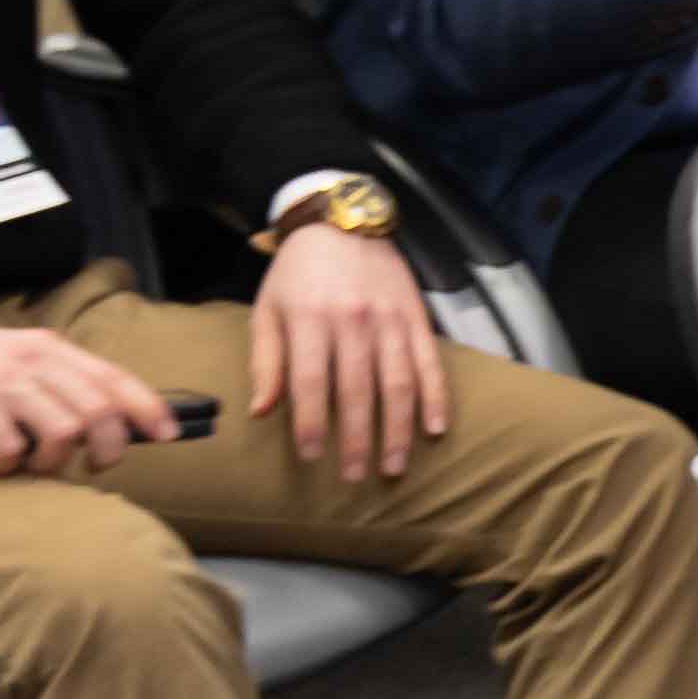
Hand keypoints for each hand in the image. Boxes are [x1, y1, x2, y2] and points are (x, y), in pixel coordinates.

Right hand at [0, 308, 180, 476]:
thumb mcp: (10, 359)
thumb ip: (53, 381)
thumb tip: (103, 421)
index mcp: (48, 347)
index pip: (114, 377)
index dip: (148, 409)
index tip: (169, 435)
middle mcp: (32, 358)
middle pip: (100, 411)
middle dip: (109, 448)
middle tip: (95, 466)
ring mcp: (1, 378)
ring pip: (64, 432)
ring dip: (53, 461)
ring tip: (30, 463)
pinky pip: (10, 448)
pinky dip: (6, 466)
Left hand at [246, 221, 453, 476]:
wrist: (343, 222)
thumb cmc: (297, 273)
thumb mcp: (268, 309)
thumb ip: (266, 360)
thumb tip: (262, 410)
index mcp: (310, 320)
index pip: (312, 383)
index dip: (312, 423)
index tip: (311, 457)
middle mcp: (354, 322)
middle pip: (358, 391)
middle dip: (357, 439)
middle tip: (356, 476)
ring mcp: (390, 320)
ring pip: (398, 384)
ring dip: (398, 429)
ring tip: (393, 465)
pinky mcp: (416, 318)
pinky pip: (430, 363)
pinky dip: (435, 398)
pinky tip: (434, 428)